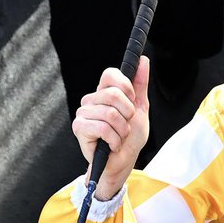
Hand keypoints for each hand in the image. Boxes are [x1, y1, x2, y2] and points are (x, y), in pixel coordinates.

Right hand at [72, 57, 149, 199]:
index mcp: (104, 92)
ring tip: (119, 137)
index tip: (131, 101)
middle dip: (128, 114)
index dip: (126, 87)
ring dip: (122, 131)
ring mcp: (83, 113)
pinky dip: (114, 140)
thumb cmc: (130, 138)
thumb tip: (144, 60)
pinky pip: (102, 128)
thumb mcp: (140, 109)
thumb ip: (140, 85)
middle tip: (125, 126)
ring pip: (110, 114)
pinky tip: (112, 145)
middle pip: (113, 94)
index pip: (110, 74)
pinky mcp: (79, 127)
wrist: (123, 162)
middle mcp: (91, 99)